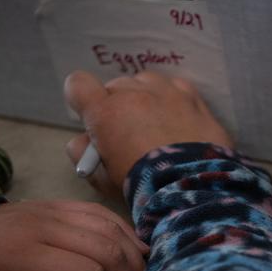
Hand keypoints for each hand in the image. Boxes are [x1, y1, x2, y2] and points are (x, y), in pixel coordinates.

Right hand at [63, 70, 233, 193]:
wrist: (191, 188)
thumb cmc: (142, 186)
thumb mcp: (101, 178)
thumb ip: (83, 153)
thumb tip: (84, 140)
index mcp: (104, 112)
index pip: (78, 84)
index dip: (82, 98)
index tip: (91, 115)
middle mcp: (133, 93)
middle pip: (116, 86)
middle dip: (117, 105)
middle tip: (129, 132)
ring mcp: (165, 91)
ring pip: (147, 82)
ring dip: (146, 97)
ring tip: (157, 124)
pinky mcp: (192, 97)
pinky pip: (176, 87)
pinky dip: (173, 99)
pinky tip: (179, 120)